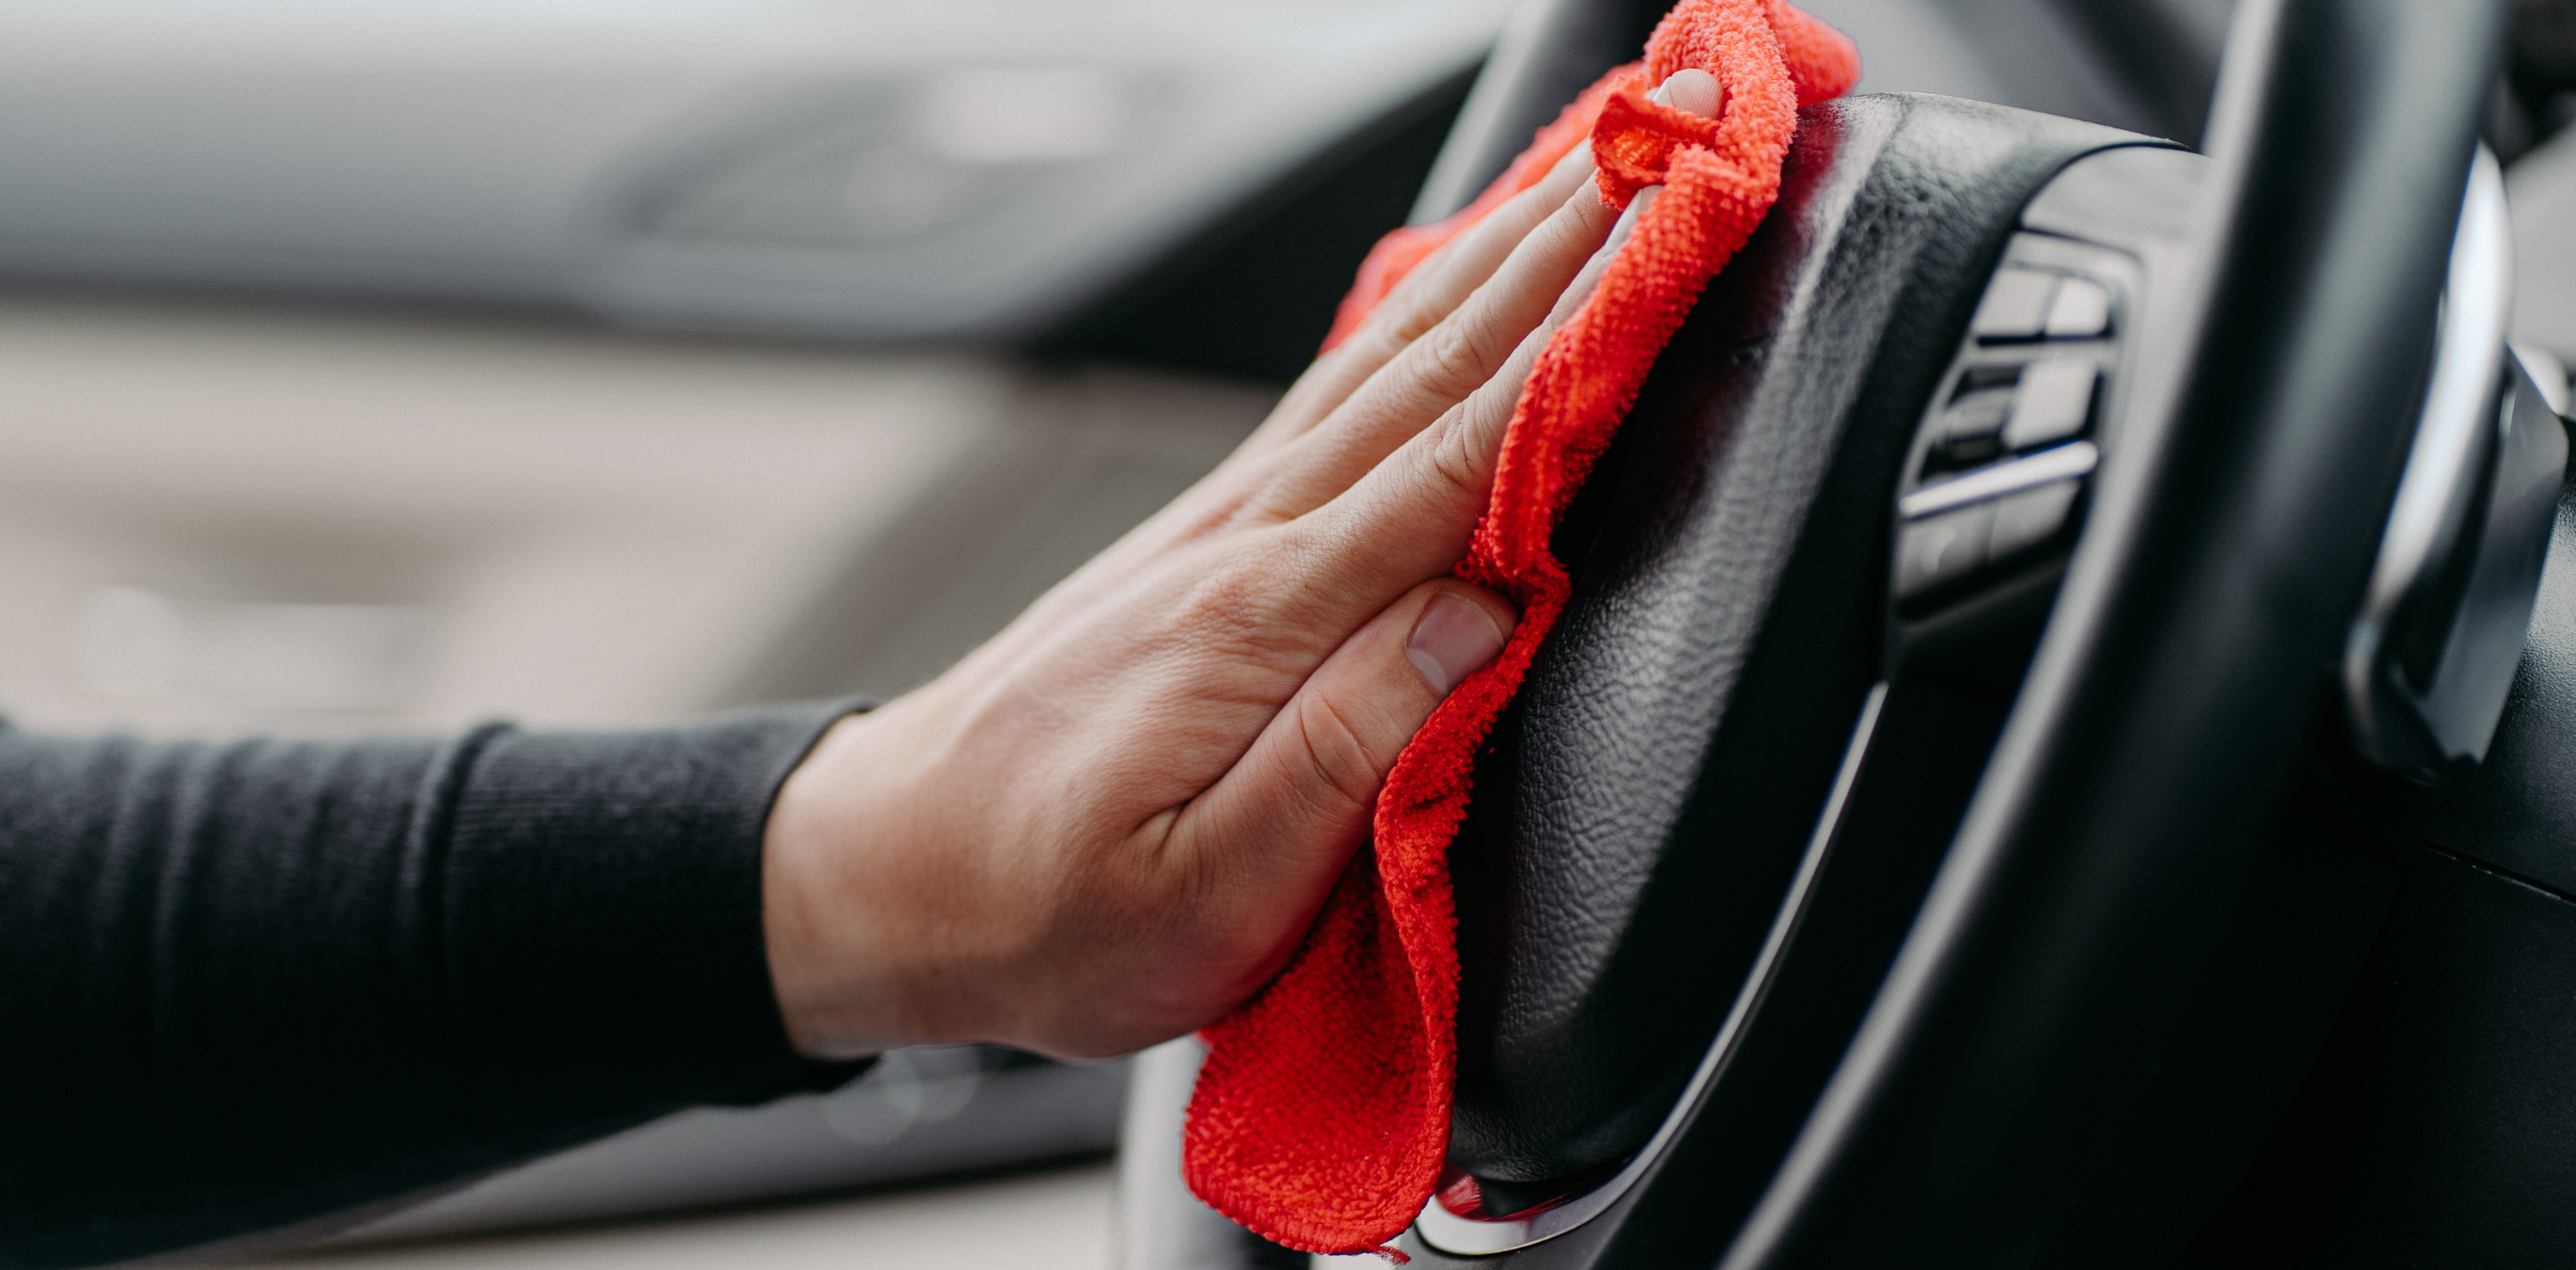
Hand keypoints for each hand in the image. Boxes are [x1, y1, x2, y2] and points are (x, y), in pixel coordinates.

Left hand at [763, 142, 1640, 1060]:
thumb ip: (1346, 754)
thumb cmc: (1040, 906)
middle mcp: (1249, 538)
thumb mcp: (1203, 894)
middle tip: (1688, 129)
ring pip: (1396, 351)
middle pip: (1445, 360)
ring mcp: (1227, 522)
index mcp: (1263, 619)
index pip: (1466, 448)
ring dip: (1512, 247)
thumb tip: (1483, 616)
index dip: (1591, 334)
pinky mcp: (1213, 535)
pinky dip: (1425, 308)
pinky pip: (1345, 388)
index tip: (1684, 230)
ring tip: (1608, 164)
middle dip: (1580, 238)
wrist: (886, 872)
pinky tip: (1465, 273)